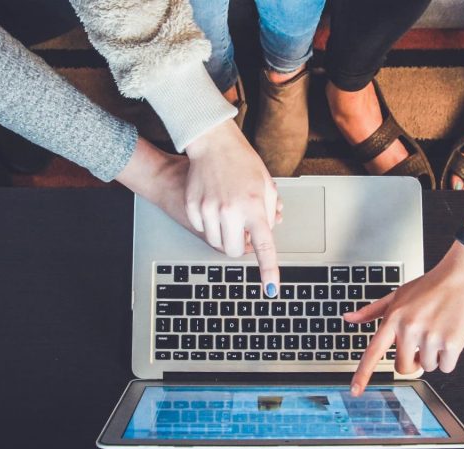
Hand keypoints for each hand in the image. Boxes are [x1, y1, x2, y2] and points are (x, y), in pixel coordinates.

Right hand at [184, 120, 281, 294]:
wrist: (212, 143)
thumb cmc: (242, 162)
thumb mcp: (266, 185)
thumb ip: (270, 212)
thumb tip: (268, 233)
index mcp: (254, 206)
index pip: (264, 246)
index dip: (268, 270)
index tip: (271, 289)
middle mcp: (231, 211)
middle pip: (233, 251)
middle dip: (239, 246)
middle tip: (243, 231)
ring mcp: (209, 209)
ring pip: (216, 243)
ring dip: (224, 236)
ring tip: (229, 214)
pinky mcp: (193, 207)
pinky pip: (202, 229)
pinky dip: (209, 224)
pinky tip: (213, 205)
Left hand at [345, 243, 463, 395]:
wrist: (462, 277)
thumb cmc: (430, 286)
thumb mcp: (397, 295)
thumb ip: (372, 311)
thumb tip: (349, 318)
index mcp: (394, 318)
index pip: (373, 352)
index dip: (363, 374)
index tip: (355, 391)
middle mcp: (410, 329)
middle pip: (403, 367)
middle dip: (412, 361)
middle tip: (421, 343)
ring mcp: (430, 337)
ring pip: (427, 367)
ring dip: (433, 356)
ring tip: (438, 331)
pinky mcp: (452, 343)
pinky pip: (446, 367)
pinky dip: (449, 357)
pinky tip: (450, 336)